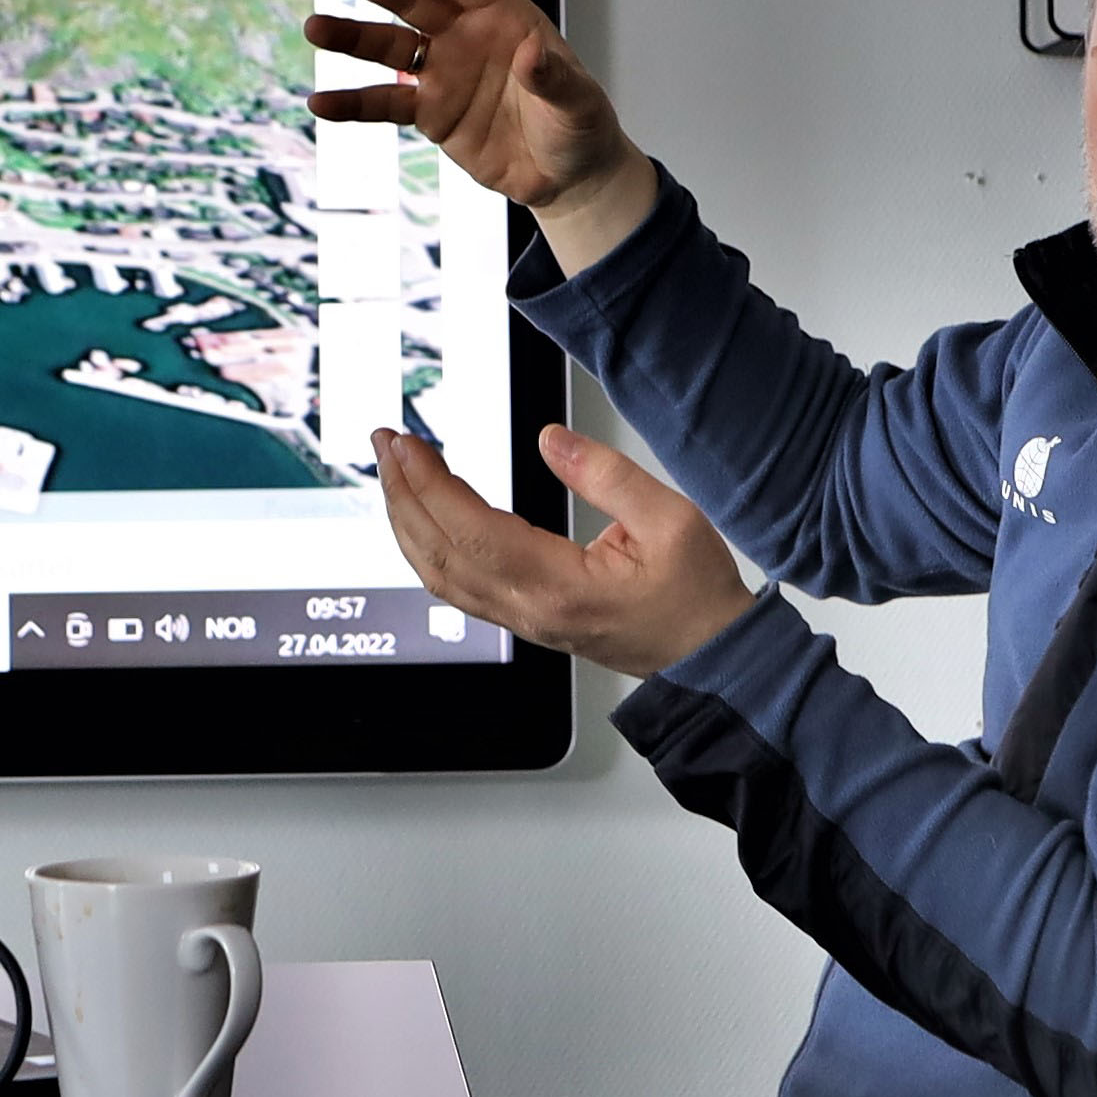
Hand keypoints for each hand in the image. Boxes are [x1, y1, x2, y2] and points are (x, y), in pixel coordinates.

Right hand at [306, 0, 658, 270]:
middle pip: (411, 0)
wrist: (565, 175)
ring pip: (388, 47)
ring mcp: (442, 72)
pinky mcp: (428, 113)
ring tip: (315, 27)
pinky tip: (319, 103)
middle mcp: (465, 34)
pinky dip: (353, 104)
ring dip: (351, 37)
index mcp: (504, 14)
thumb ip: (554, 78)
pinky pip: (384, 104)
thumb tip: (531, 53)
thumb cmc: (578, 126)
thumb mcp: (578, 103)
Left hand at [373, 421, 753, 678]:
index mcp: (561, 587)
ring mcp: (523, 619)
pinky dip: (428, 546)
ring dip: (407, 521)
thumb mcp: (672, 519)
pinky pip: (457, 586)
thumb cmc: (696, 598)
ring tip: (395, 472)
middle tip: (386, 444)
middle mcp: (530, 609)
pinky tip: (423, 517)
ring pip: (439, 576)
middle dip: (402, 494)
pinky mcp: (525, 618)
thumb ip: (607, 475)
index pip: (472, 532)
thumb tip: (549, 438)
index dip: (431, 485)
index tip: (408, 445)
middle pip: (438, 554)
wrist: (710, 657)